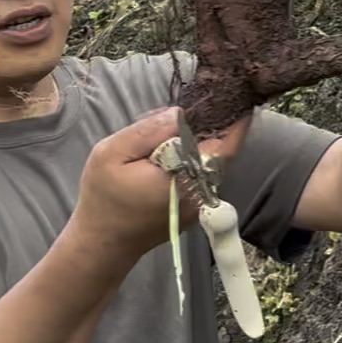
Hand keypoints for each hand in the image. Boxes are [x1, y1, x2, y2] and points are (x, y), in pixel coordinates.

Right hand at [73, 106, 247, 260]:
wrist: (102, 244)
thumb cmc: (103, 199)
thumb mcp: (112, 154)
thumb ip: (148, 130)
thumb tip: (180, 114)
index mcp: (186, 178)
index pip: (225, 145)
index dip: (235, 120)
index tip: (239, 98)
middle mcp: (201, 193)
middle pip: (219, 150)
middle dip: (208, 125)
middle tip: (186, 107)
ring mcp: (200, 204)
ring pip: (209, 161)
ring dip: (197, 142)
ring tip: (167, 128)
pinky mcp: (193, 209)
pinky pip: (200, 174)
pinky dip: (191, 158)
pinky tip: (165, 150)